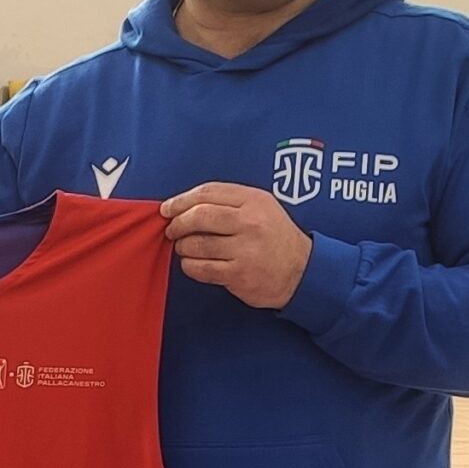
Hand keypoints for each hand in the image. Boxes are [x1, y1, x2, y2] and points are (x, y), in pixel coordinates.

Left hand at [161, 183, 312, 309]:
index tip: (167, 208)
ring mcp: (245, 250)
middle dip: (178, 223)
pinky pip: (201, 268)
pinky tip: (193, 263)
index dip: (181, 200)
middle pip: (199, 216)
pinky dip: (189, 266)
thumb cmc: (275, 237)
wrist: (301, 271)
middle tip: (172, 229)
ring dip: (183, 246)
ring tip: (185, 247)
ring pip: (196, 244)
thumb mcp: (261, 207)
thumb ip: (229, 201)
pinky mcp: (238, 274)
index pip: (208, 193)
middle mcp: (250, 223)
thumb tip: (185, 204)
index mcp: (254, 200)